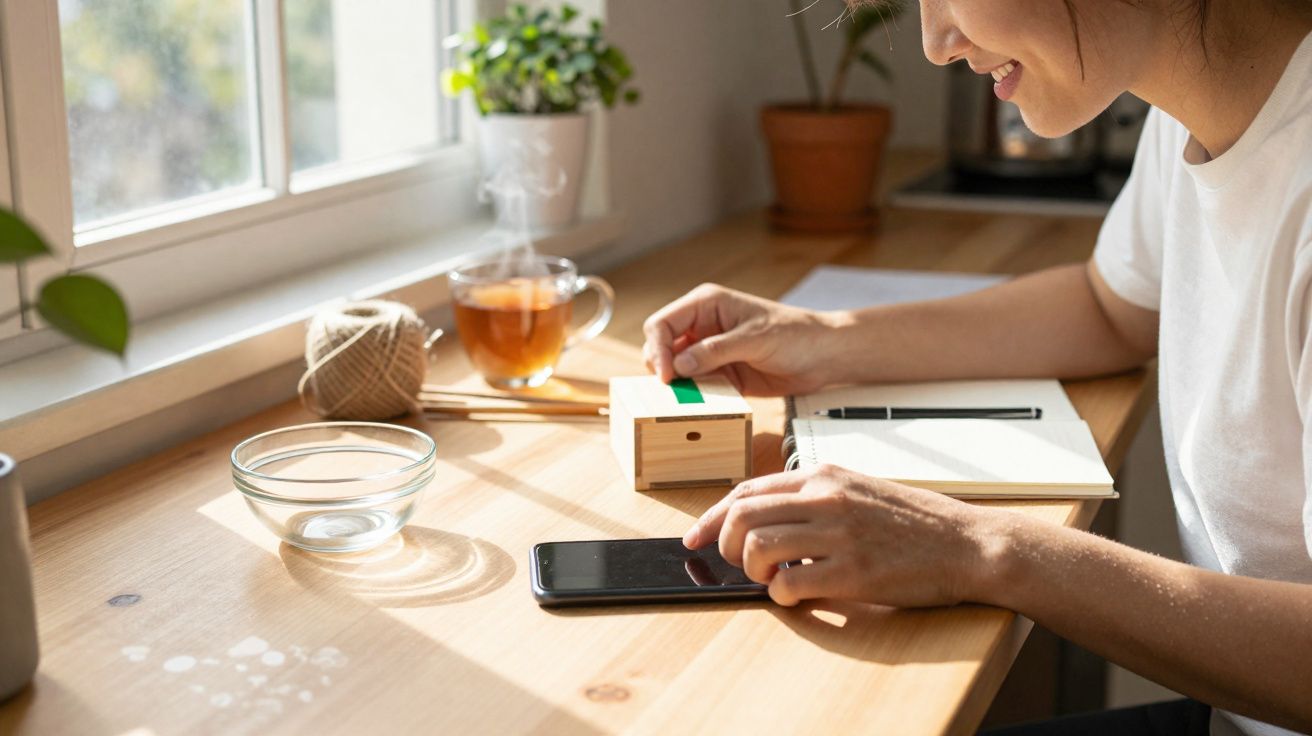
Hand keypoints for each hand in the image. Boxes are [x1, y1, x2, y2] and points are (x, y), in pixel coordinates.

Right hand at [642, 283, 839, 395]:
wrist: (823, 356)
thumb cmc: (796, 334)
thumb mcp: (755, 339)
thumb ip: (716, 351)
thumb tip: (680, 365)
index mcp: (706, 305)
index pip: (662, 323)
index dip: (658, 348)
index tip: (668, 375)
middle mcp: (702, 327)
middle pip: (662, 346)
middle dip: (663, 367)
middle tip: (673, 388)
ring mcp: (709, 351)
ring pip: (676, 369)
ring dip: (678, 384)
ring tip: (687, 398)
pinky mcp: (720, 373)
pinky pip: (695, 386)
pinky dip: (693, 396)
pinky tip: (702, 403)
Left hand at [683, 464, 1008, 607]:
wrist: (969, 543)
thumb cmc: (917, 522)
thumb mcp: (860, 490)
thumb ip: (814, 498)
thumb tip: (763, 519)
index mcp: (824, 476)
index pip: (746, 490)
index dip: (711, 516)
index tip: (695, 536)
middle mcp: (826, 499)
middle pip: (741, 517)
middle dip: (724, 546)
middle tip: (739, 564)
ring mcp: (838, 534)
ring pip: (757, 548)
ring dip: (754, 572)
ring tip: (775, 579)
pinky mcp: (852, 572)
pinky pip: (790, 585)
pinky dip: (783, 596)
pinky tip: (800, 595)